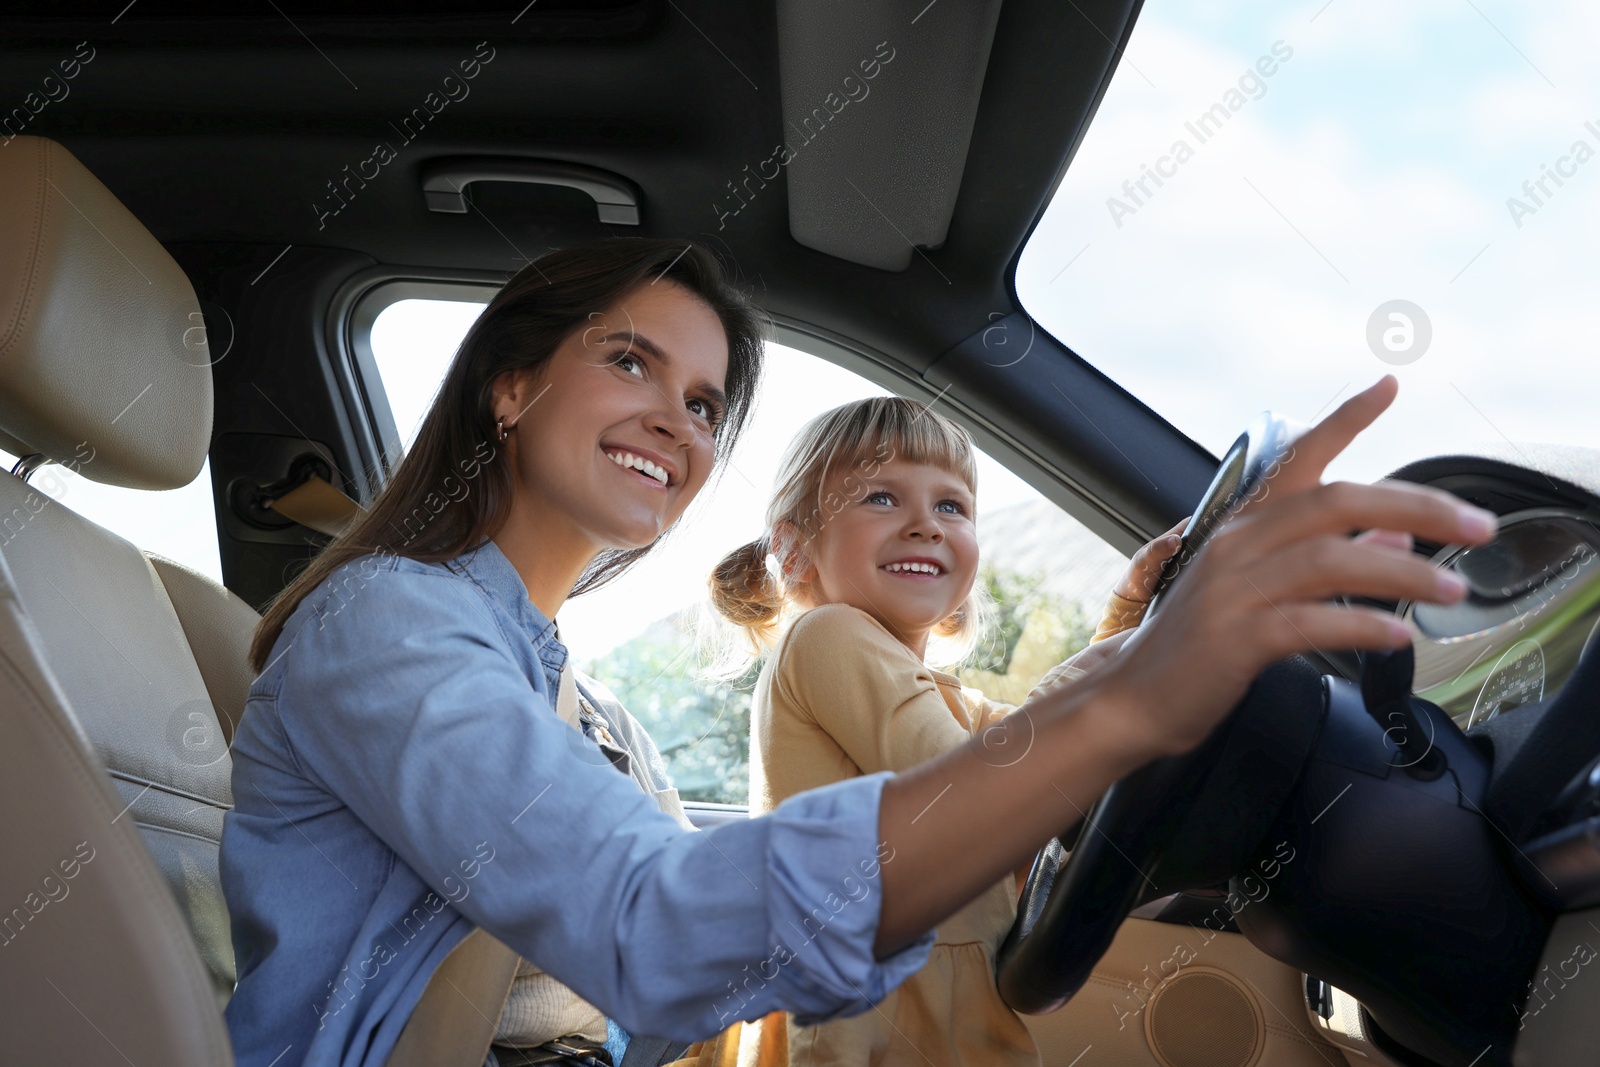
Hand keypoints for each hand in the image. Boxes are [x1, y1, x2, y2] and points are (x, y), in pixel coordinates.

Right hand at [1091, 376, 1494, 761]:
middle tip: (1477, 525)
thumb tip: (1397, 535)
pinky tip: (1397, 635)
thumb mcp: (1259, 589)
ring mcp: (1232, 590)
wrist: (1136, 695)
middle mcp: (1237, 546)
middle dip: (1417, 507)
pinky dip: (1361, 625)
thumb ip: (1325, 556)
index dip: (1345, 420)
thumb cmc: (1200, 643)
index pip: (1299, 459)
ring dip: (1404, 572)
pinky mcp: (1233, 639)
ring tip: (1452, 589)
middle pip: (1335, 503)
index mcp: (1243, 527)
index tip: (1389, 387)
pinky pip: (1309, 622)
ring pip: (1330, 560)